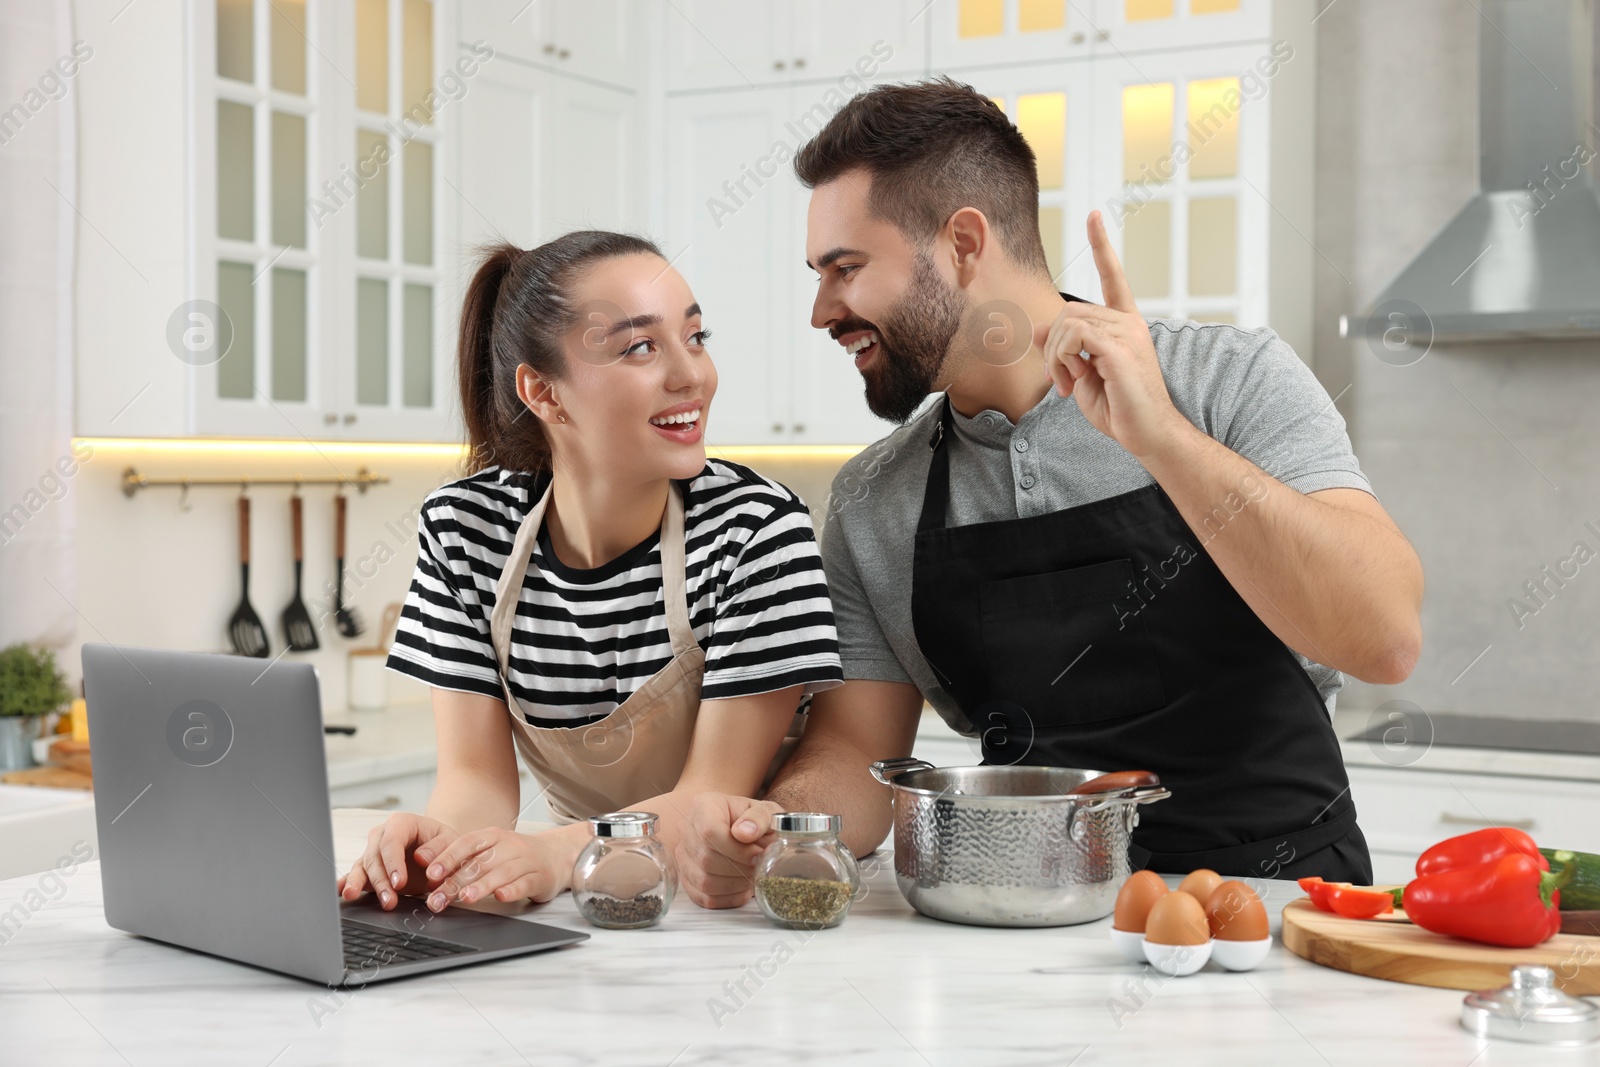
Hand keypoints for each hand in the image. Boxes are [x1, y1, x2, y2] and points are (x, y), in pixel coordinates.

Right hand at [337, 812, 458, 908]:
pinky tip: (340, 891)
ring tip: (353, 896)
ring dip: (359, 883)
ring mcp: (373, 850)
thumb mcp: (451, 841)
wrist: (439, 848)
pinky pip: (356, 874)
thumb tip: (422, 859)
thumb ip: (440, 848)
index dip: (393, 863)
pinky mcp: (369, 867)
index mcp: (402, 823)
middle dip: (380, 880)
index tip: (399, 883)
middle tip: (389, 901)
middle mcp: (382, 834)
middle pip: (375, 856)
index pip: (392, 842)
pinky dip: (347, 882)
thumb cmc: (445, 843)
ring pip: (362, 866)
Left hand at [419, 825, 570, 909]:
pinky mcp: (540, 877)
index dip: (447, 857)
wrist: (556, 855)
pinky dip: (512, 889)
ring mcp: (526, 861)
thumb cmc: (516, 856)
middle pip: (479, 863)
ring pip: (501, 873)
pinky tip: (502, 896)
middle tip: (437, 898)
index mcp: (493, 836)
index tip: (429, 872)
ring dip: (482, 885)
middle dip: (455, 881)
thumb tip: (428, 873)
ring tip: (465, 898)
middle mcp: (509, 845)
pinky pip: (525, 883)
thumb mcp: (490, 851)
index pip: (466, 843)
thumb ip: (464, 860)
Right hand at [679, 793, 783, 908]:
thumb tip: (745, 833)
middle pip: (706, 859)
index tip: (758, 853)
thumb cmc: (755, 819)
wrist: (745, 828)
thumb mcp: (766, 810)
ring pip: (704, 882)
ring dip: (735, 885)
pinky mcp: (688, 878)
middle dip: (740, 868)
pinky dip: (728, 898)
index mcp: (704, 806)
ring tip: (752, 876)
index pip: (710, 832)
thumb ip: (759, 818)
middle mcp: (687, 829)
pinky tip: (743, 888)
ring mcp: (684, 855)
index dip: (737, 850)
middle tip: (760, 866)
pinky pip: (704, 897)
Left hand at [1037, 210, 1191, 459]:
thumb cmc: (1118, 407)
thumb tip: (1037, 328)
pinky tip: (1074, 383)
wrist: (1146, 434)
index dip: (1102, 246)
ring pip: (1067, 323)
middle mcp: (1129, 323)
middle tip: (1060, 379)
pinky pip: (1074, 336)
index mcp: (1124, 325)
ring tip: (1069, 384)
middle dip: (1052, 346)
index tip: (1094, 216)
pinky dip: (1063, 359)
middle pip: (1069, 310)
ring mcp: (1128, 333)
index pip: (1114, 277)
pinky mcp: (1121, 348)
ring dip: (1055, 357)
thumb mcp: (1082, 374)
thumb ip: (1063, 349)